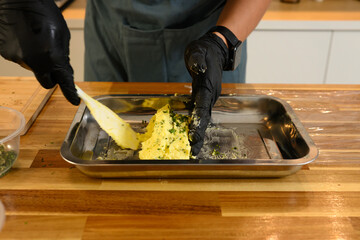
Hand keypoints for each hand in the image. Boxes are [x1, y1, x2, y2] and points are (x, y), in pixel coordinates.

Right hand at [0, 0, 79, 104]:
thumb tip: (64, 71)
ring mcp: (17, 59)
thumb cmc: (43, 13)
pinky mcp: (5, 54)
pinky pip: (20, 59)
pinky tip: (25, 38)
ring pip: (33, 69)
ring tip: (35, 40)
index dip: (70, 93)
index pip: (64, 82)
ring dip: (37, 60)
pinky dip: (25, 52)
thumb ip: (63, 56)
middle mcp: (34, 62)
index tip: (74, 101)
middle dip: (51, 77)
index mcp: (52, 57)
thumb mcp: (62, 35)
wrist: (17, 0)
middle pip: (46, 81)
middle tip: (52, 63)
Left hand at [184, 32, 228, 155]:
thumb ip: (197, 60)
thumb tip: (198, 68)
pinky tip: (191, 134)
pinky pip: (201, 113)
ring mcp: (209, 97)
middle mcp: (211, 95)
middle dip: (199, 135)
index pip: (202, 107)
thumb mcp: (197, 51)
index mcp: (208, 87)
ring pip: (204, 118)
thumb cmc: (204, 51)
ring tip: (193, 149)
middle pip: (204, 118)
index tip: (193, 137)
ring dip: (198, 133)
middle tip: (193, 152)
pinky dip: (197, 125)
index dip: (198, 123)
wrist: (216, 50)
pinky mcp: (205, 97)